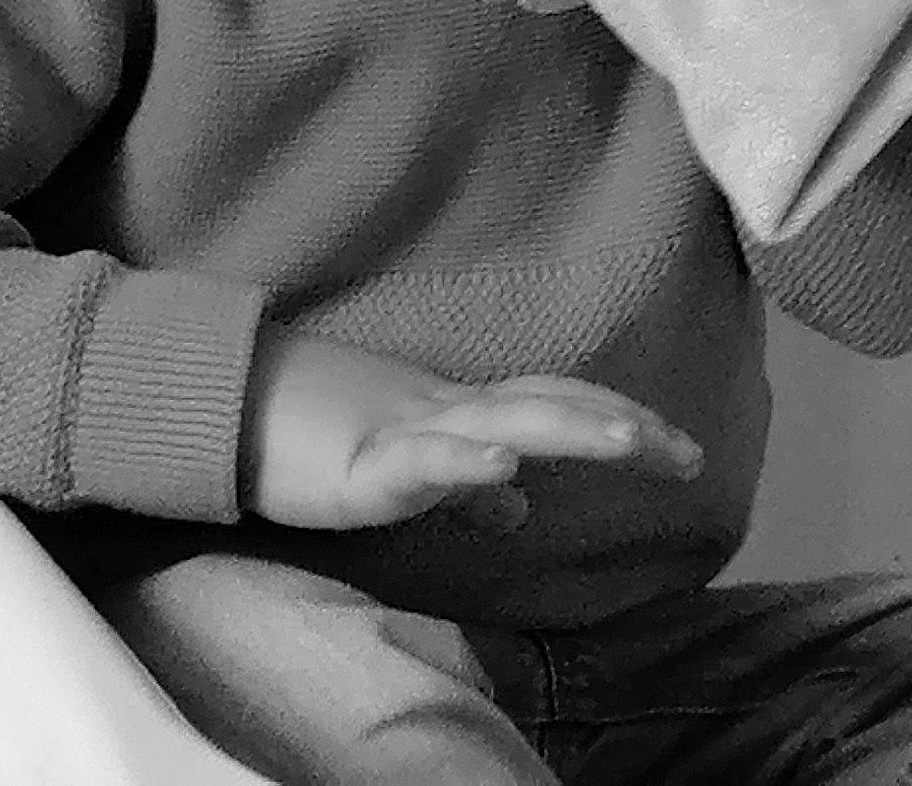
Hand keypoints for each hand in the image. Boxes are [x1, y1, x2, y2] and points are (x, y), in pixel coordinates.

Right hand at [240, 327, 703, 531]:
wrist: (224, 404)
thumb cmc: (310, 434)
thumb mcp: (404, 462)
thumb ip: (466, 482)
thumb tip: (520, 507)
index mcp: (457, 411)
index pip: (554, 405)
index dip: (616, 418)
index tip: (680, 449)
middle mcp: (443, 408)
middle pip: (548, 405)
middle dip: (620, 425)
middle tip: (688, 454)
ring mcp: (403, 429)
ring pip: (499, 421)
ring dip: (567, 427)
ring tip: (628, 440)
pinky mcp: (359, 464)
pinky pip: (419, 461)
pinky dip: (465, 461)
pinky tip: (505, 469)